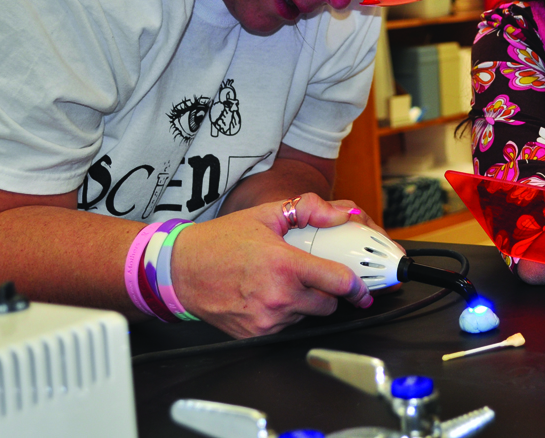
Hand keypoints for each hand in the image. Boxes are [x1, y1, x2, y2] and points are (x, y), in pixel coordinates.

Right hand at [170, 193, 375, 336]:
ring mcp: (267, 320)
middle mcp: (278, 297)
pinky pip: (285, 327)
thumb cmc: (221, 241)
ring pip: (306, 316)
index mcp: (285, 266)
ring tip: (280, 282)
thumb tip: (341, 212)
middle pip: (327, 305)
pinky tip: (266, 296)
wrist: (180, 270)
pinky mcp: (255, 334)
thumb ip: (309, 209)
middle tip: (311, 276)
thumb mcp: (267, 215)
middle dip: (326, 292)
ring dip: (303, 302)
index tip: (363, 290)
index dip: (357, 288)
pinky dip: (283, 314)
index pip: (338, 283)